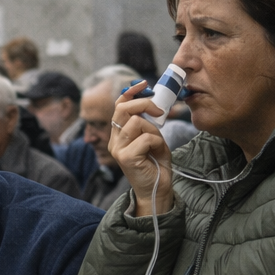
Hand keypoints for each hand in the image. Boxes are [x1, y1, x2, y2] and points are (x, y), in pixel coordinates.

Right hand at [110, 83, 173, 215]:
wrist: (157, 189)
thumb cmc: (156, 164)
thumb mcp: (152, 138)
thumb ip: (148, 123)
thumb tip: (152, 104)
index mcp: (118, 135)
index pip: (118, 106)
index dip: (130, 93)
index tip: (144, 84)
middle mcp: (114, 141)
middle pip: (123, 109)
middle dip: (144, 104)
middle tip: (160, 111)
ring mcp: (118, 150)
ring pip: (136, 123)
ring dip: (153, 129)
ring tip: (157, 142)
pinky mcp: (126, 158)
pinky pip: (145, 138)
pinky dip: (156, 142)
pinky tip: (157, 151)